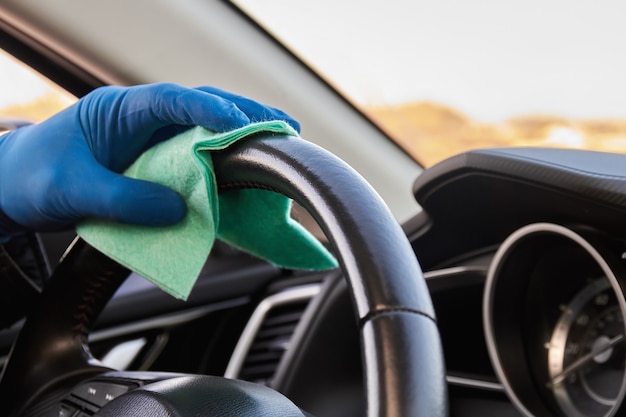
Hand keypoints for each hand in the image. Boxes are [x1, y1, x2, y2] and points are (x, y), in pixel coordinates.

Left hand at [0, 83, 299, 237]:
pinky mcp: (154, 161)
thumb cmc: (33, 178)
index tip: (244, 127)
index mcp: (118, 110)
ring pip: (203, 128)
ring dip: (241, 133)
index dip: (211, 110)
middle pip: (201, 106)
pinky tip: (246, 168)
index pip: (173, 100)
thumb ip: (126, 200)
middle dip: (244, 114)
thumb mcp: (74, 190)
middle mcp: (141, 119)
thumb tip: (179, 209)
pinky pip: (195, 156)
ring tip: (279, 140)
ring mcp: (149, 139)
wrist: (13, 189)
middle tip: (285, 127)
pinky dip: (223, 160)